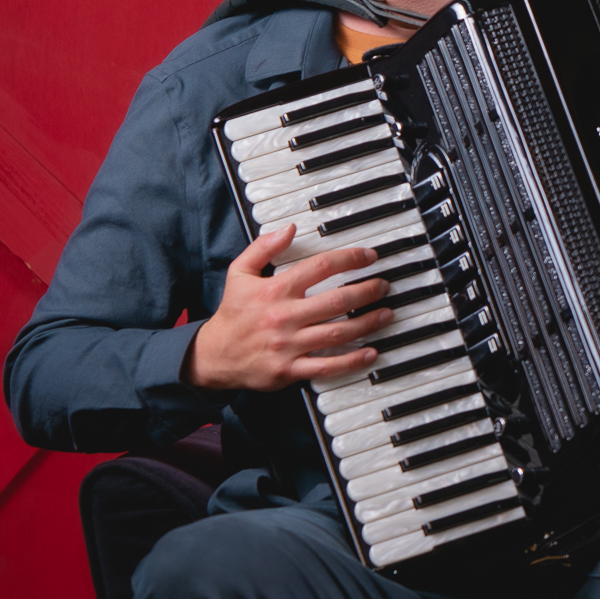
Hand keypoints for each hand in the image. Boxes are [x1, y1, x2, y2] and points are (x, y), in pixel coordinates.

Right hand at [183, 225, 392, 391]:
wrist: (213, 356)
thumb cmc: (233, 313)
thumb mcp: (239, 273)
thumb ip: (263, 248)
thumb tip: (288, 228)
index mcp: (275, 291)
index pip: (321, 267)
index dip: (350, 259)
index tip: (369, 257)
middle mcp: (284, 317)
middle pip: (336, 301)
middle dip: (367, 292)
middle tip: (384, 286)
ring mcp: (288, 345)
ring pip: (337, 333)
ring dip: (367, 323)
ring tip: (387, 314)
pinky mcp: (290, 370)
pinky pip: (327, 366)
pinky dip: (352, 361)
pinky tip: (371, 352)